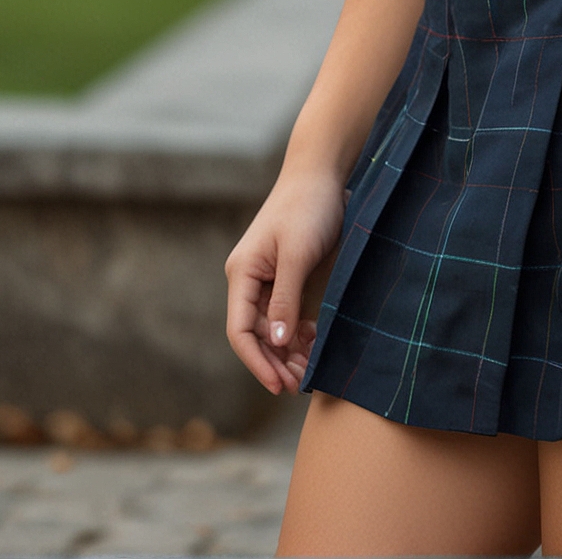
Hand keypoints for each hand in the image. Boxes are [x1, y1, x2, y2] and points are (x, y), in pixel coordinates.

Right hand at [224, 166, 345, 393]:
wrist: (321, 174)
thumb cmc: (308, 208)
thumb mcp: (297, 254)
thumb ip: (286, 298)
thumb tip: (277, 342)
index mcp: (242, 274)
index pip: (240, 330)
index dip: (257, 362)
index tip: (278, 386)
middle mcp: (249, 280)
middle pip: (256, 334)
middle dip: (275, 362)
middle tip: (300, 386)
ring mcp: (268, 279)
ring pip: (273, 328)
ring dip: (288, 352)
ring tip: (310, 371)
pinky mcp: (287, 277)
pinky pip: (287, 315)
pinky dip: (299, 333)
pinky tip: (315, 343)